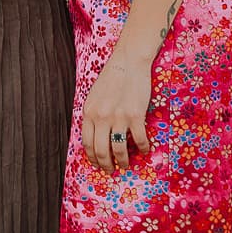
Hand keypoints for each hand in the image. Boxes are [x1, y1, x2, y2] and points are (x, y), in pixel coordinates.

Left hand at [80, 52, 152, 172]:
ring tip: (126, 165)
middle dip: (106, 164)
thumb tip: (95, 134)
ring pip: (118, 149)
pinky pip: (139, 139)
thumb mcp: (94, 96)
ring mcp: (118, 117)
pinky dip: (142, 148)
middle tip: (111, 171)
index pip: (87, 143)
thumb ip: (93, 115)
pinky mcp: (135, 115)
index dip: (92, 158)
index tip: (97, 164)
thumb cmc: (112, 77)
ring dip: (122, 161)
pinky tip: (144, 150)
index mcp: (89, 112)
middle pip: (101, 150)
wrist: (128, 61)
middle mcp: (101, 117)